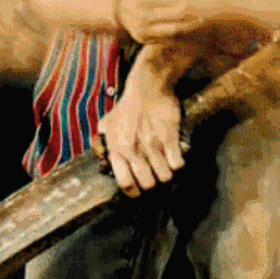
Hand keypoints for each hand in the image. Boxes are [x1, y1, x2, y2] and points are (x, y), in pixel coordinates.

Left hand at [96, 72, 183, 196]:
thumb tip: (101, 155)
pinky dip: (178, 163)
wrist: (148, 86)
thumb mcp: (109, 122)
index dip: (133, 192)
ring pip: (164, 177)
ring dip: (166, 172)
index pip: (125, 184)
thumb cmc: (128, 105)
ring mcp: (153, 146)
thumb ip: (104, 140)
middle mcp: (134, 151)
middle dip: (152, 181)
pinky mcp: (170, 139)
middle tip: (154, 172)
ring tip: (165, 163)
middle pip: (148, 184)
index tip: (139, 190)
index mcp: (117, 149)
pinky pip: (177, 164)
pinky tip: (175, 155)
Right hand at [116, 0, 218, 42]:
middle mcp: (141, 8)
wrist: (117, 5)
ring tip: (206, 14)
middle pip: (178, 7)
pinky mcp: (143, 37)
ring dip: (193, 19)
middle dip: (198, 3)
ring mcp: (142, 24)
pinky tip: (194, 22)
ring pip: (175, 24)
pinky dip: (183, 28)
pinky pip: (169, 34)